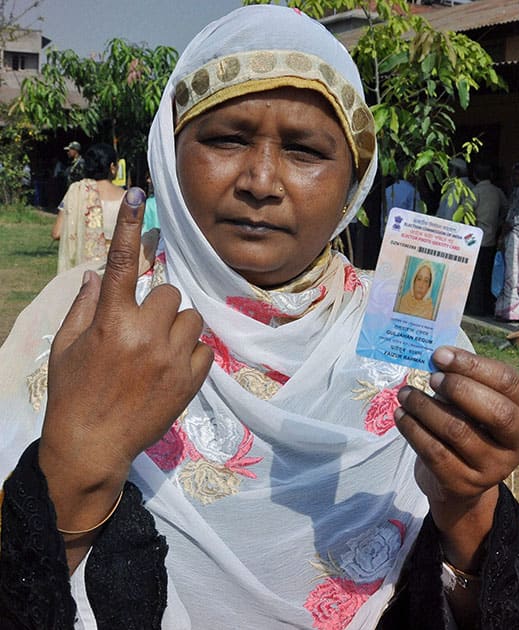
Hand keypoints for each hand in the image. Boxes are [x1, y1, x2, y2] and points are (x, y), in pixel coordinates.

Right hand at [40, 187, 212, 502]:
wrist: (92, 445)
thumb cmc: (73, 393)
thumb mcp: (67, 347)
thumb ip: (85, 306)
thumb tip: (99, 275)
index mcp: (110, 321)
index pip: (123, 263)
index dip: (130, 226)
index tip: (138, 194)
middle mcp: (145, 333)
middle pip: (170, 292)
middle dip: (158, 306)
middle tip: (142, 330)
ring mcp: (172, 358)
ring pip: (191, 318)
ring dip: (176, 328)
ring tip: (158, 351)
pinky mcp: (191, 380)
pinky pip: (203, 347)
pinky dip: (190, 353)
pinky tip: (171, 369)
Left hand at [394, 346, 518, 567]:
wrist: (456, 480)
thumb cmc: (465, 426)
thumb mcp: (471, 402)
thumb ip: (460, 379)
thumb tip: (437, 357)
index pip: (508, 382)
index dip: (472, 365)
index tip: (439, 355)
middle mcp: (518, 442)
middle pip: (496, 412)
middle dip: (459, 389)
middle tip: (431, 378)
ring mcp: (493, 467)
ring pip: (458, 431)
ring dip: (425, 407)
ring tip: (405, 394)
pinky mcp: (463, 484)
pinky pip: (434, 452)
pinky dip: (412, 429)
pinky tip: (401, 415)